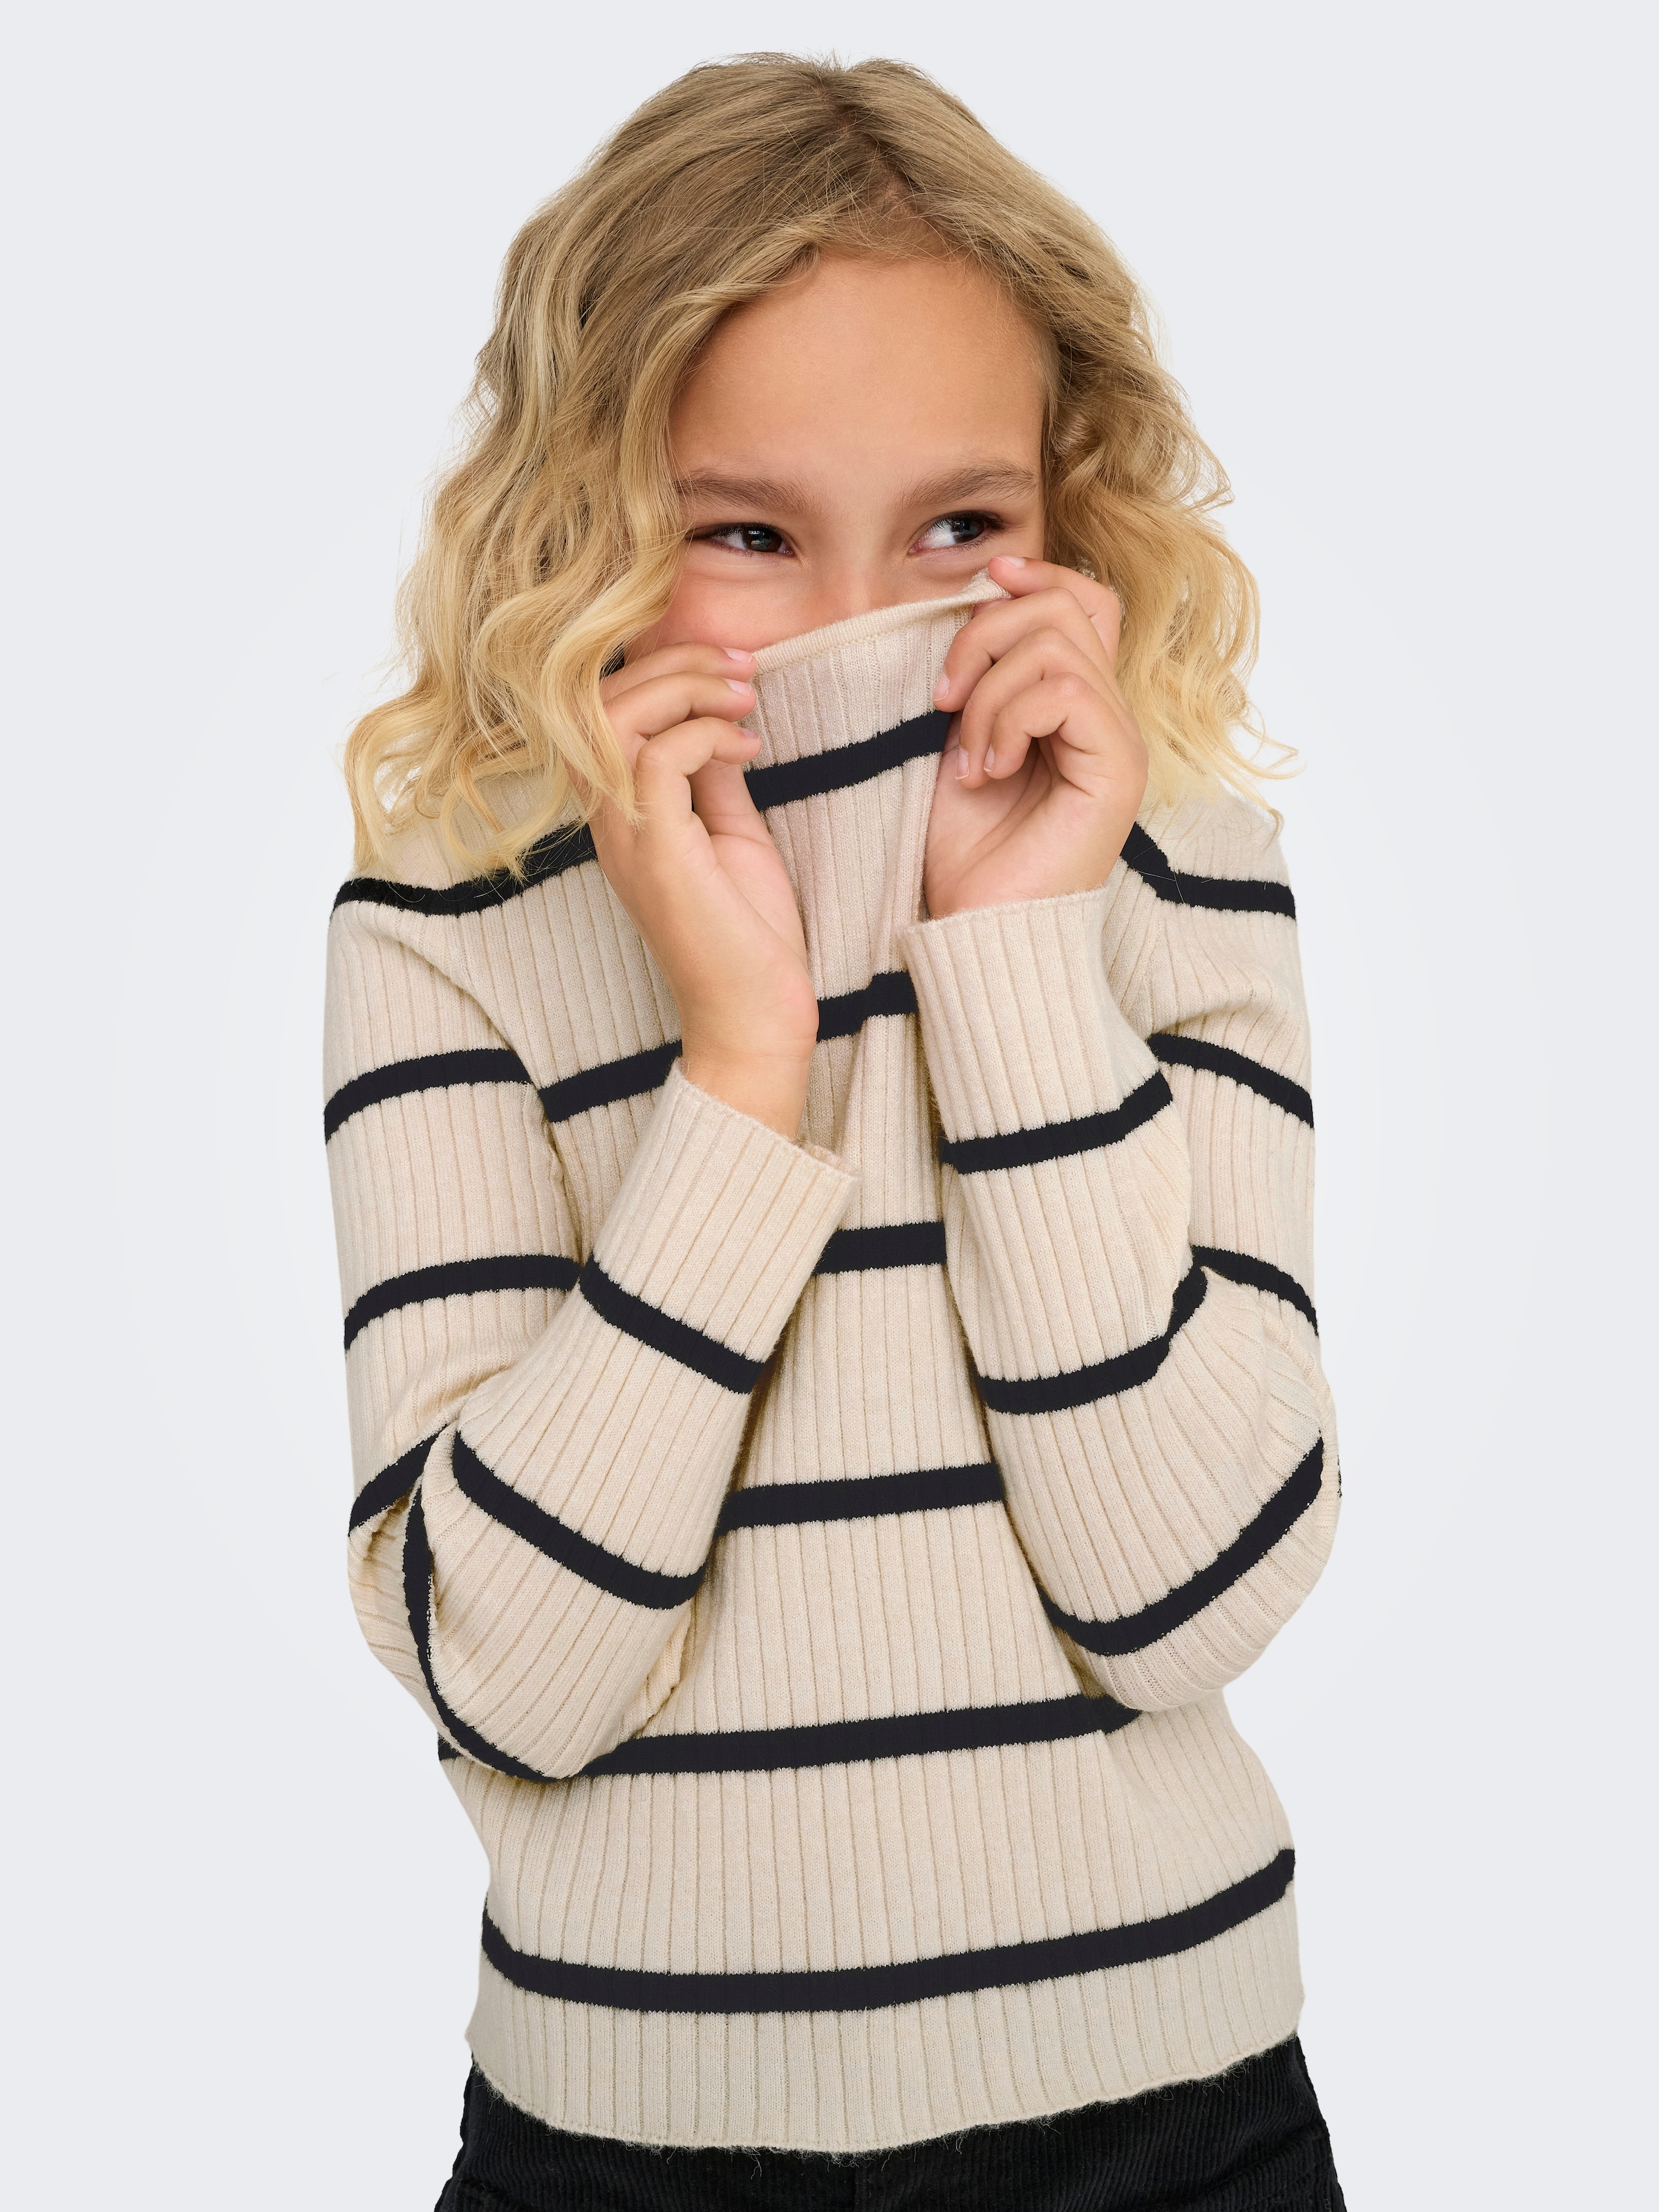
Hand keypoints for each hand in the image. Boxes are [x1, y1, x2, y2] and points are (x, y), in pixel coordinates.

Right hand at [591, 644, 816, 1137]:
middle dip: (673, 661)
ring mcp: (626, 838)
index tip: (730, 670)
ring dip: (685, 688)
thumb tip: (716, 717)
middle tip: (741, 668)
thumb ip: (711, 776)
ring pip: (614, 718)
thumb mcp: (729, 832)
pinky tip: (747, 748)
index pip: (598, 709)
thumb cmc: (746, 933)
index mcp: (619, 812)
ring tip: (743, 697)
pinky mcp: (658, 854)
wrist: (754, 1015)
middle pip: (595, 699)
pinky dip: (705, 734)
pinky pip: (656, 758)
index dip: (656, 668)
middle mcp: (608, 821)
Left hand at [923, 556, 1147, 917]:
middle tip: (944, 701)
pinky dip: (1008, 719)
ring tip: (968, 753)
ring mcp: (1119, 741)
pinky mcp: (1118, 768)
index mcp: (1076, 706)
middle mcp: (1109, 717)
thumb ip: (980, 677)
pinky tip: (989, 770)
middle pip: (1068, 604)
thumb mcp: (961, 742)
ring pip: (1057, 644)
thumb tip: (977, 597)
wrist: (977, 928)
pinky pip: (1064, 691)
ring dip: (989, 691)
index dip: (1037, 573)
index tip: (983, 578)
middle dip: (985, 635)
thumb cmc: (967, 853)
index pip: (1085, 599)